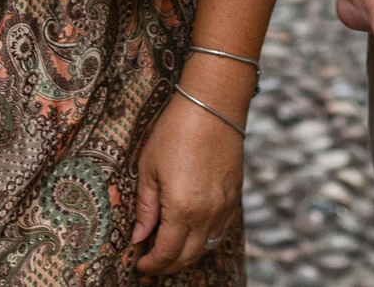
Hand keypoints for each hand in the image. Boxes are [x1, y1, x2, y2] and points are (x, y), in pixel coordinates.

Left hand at [130, 79, 247, 273]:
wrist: (212, 106)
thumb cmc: (175, 132)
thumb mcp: (149, 169)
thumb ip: (145, 208)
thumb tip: (138, 237)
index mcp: (181, 208)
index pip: (166, 252)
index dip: (152, 264)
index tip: (139, 265)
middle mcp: (207, 214)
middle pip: (188, 256)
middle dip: (168, 266)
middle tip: (152, 265)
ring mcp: (224, 207)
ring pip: (206, 246)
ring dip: (187, 255)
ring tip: (169, 251)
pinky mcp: (235, 197)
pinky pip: (220, 231)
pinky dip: (204, 239)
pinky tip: (191, 233)